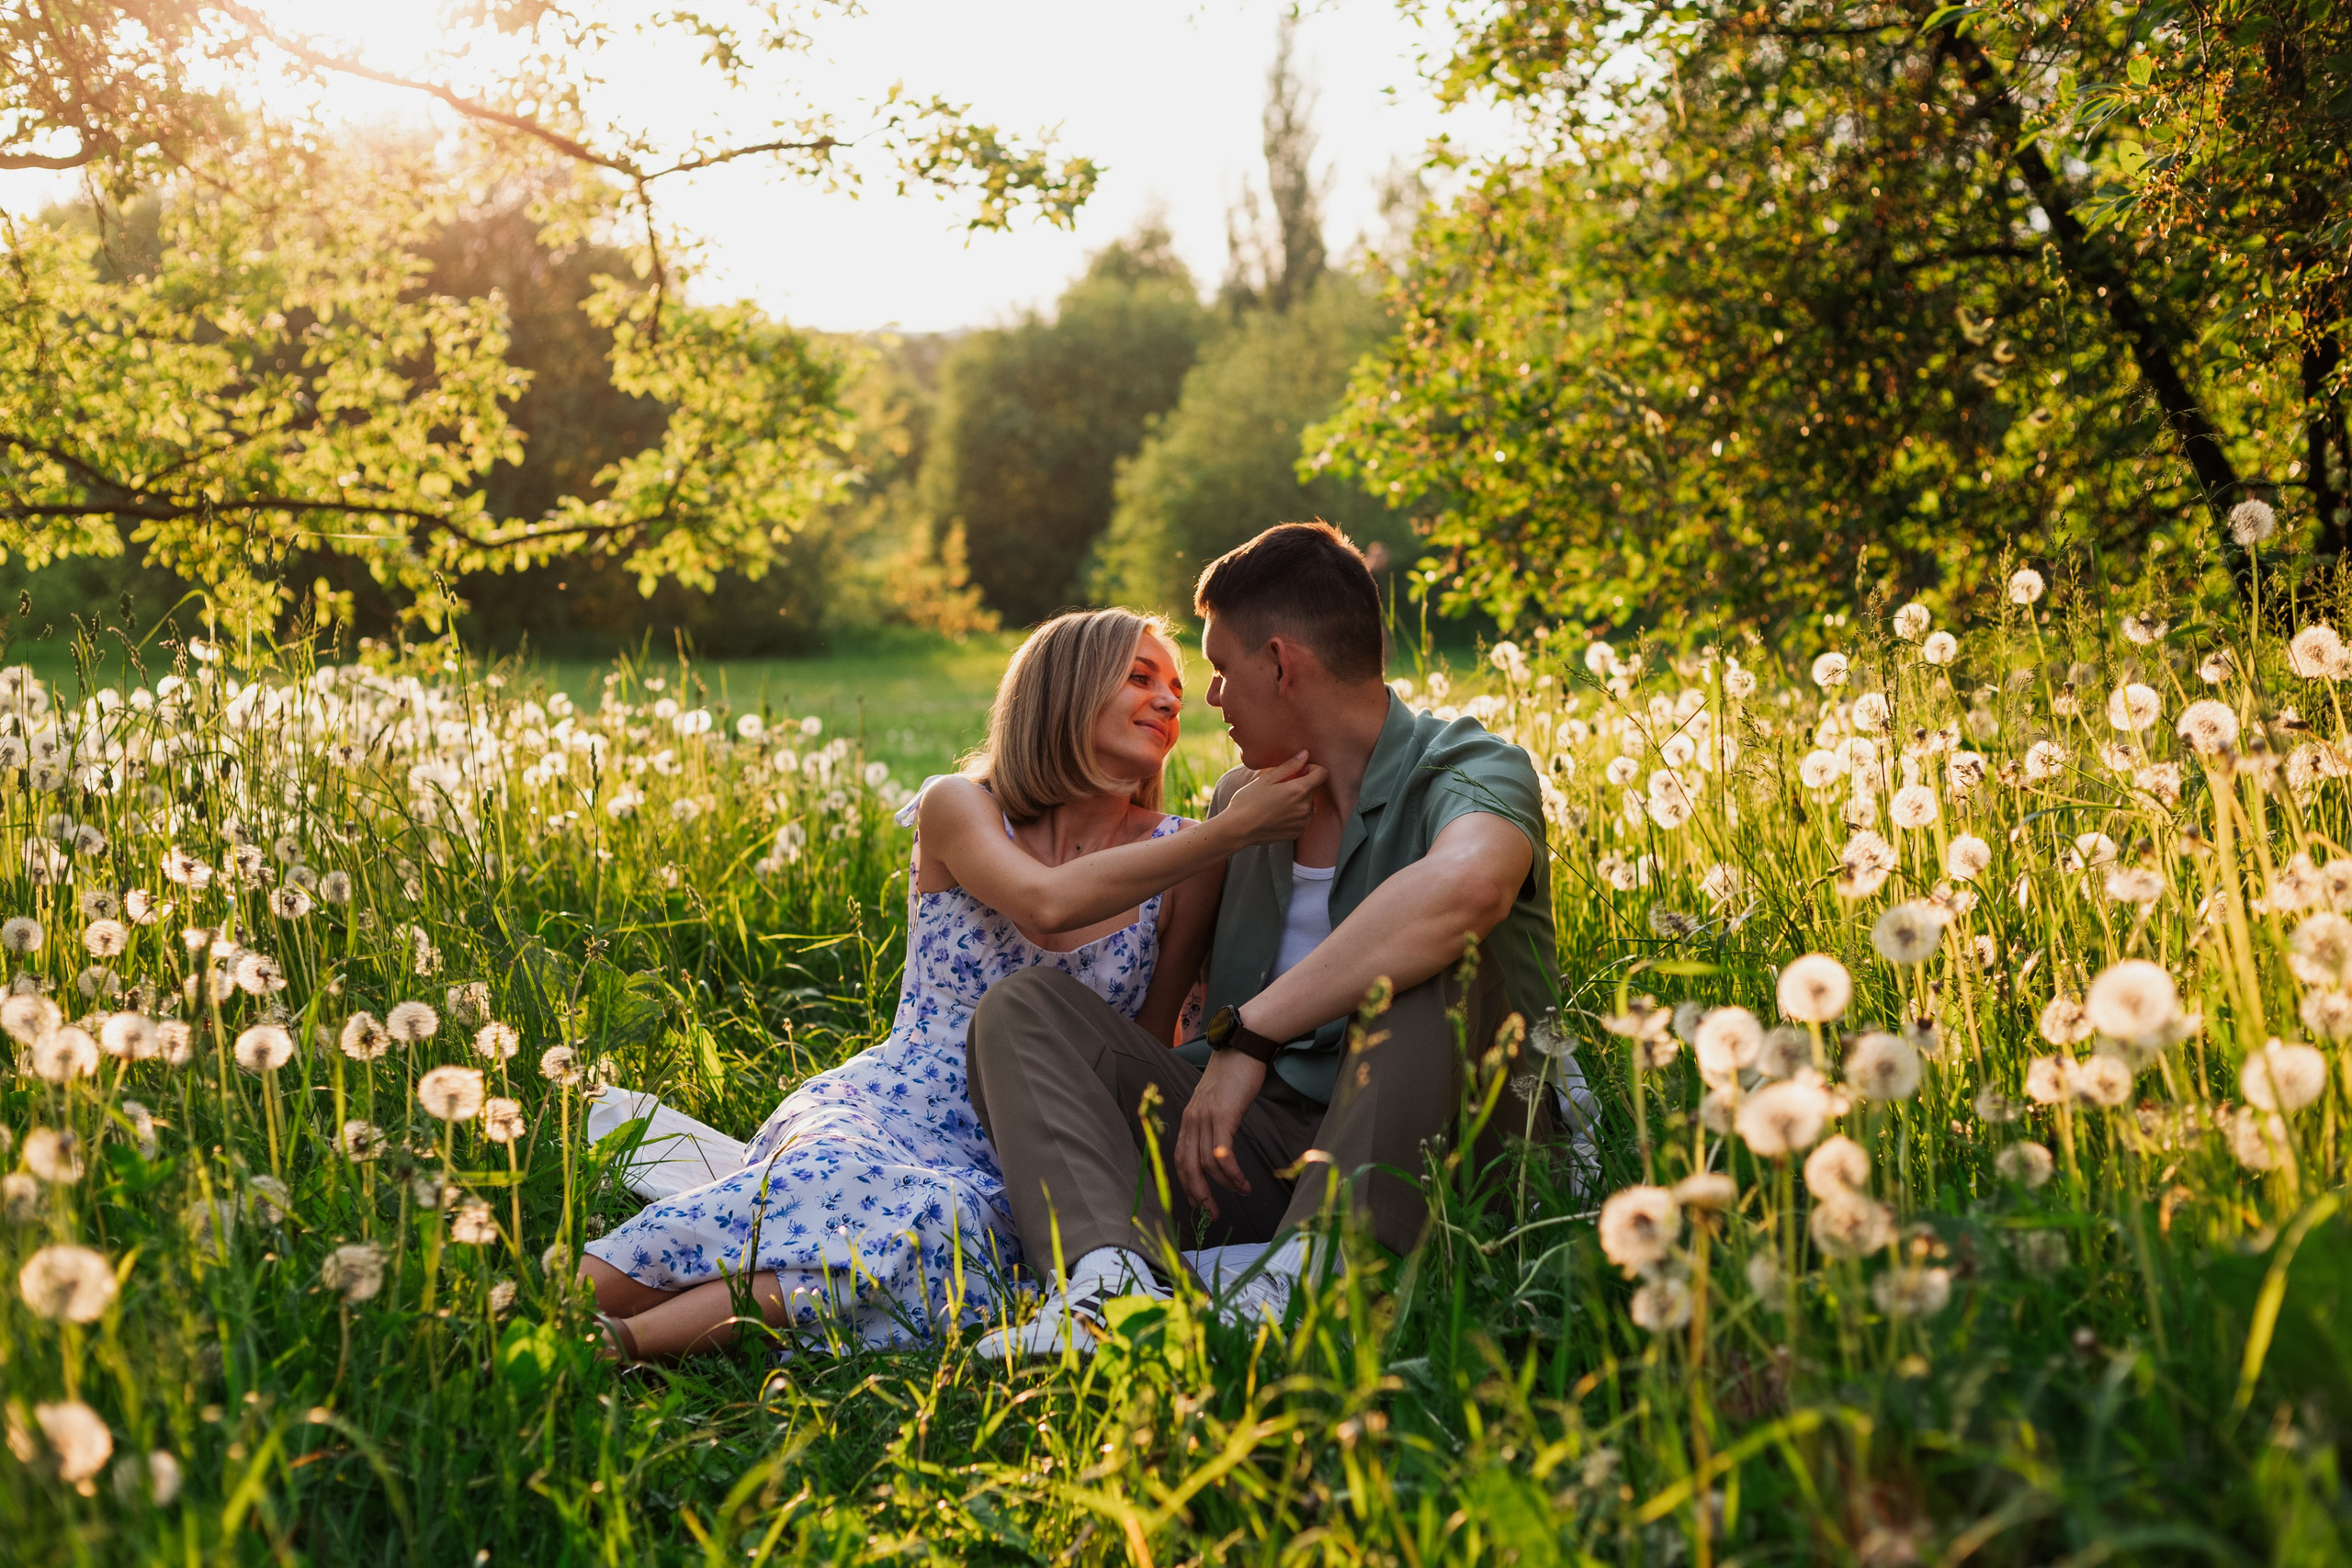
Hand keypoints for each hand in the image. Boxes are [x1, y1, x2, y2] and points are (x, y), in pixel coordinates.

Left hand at [1176, 1047, 1267, 1215]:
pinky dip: (1231, 1172)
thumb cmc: (1234, 1074)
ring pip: (1207, 1163)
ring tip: (1242, 1192)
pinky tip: (1241, 1182)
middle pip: (1188, 1167)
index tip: (1198, 1202)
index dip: (1186, 1184)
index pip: (1179, 1159)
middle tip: (1212, 1214)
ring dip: (1225, 1184)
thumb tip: (1220, 1148)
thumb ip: (1214, 1122)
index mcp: (1188, 1118)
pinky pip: (1223, 1152)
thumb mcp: (1217, 1101)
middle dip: (1199, 1195)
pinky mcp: (1223, 1115)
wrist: (1243, 1047)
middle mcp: (1191, 1120)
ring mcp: (1206, 1118)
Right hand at [1219, 753, 1325, 845]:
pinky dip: (1297, 813)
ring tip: (1279, 801)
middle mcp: (1305, 807)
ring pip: (1310, 803)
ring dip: (1301, 799)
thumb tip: (1305, 754)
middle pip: (1315, 788)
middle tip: (1282, 785)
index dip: (1312, 768)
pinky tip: (1280, 813)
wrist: (1238, 829)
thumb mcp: (1267, 778)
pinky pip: (1305, 818)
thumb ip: (1289, 766)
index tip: (1298, 770)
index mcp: (1298, 790)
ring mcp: (1302, 822)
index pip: (1322, 774)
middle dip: (1304, 783)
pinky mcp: (1298, 832)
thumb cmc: (1248, 800)